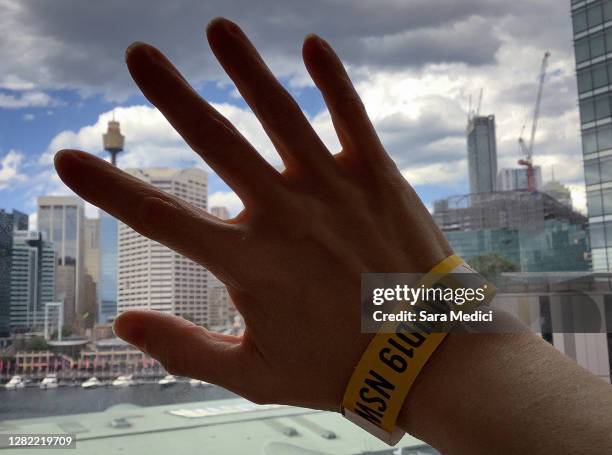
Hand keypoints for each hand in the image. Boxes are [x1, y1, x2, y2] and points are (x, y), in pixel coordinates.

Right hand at [54, 17, 451, 411]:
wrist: (424, 357)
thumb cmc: (337, 365)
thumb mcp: (253, 374)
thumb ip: (184, 351)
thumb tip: (121, 325)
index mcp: (250, 264)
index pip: (161, 219)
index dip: (109, 187)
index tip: (69, 157)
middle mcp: (286, 217)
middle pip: (217, 145)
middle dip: (173, 96)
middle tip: (141, 55)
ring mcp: (333, 191)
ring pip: (282, 116)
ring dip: (246, 69)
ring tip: (219, 28)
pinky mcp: (376, 177)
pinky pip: (351, 118)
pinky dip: (331, 80)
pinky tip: (311, 44)